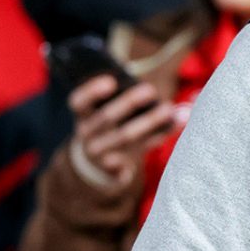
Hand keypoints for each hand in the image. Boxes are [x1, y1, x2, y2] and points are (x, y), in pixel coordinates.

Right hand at [70, 75, 177, 189]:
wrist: (96, 162)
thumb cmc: (108, 125)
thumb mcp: (104, 109)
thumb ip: (126, 96)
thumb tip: (150, 82)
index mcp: (83, 114)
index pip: (79, 101)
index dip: (92, 91)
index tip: (111, 81)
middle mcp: (87, 133)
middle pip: (107, 117)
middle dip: (129, 102)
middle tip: (150, 89)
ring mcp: (100, 153)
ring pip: (126, 137)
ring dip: (150, 122)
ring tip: (170, 110)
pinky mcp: (114, 169)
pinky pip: (139, 152)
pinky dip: (156, 140)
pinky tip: (170, 131)